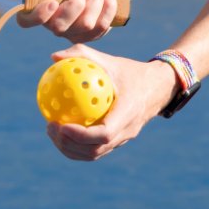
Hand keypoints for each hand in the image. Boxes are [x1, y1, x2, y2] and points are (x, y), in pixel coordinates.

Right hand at [17, 0, 126, 42]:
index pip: (26, 21)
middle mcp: (54, 25)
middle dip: (75, 4)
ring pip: (84, 25)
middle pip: (59, 27)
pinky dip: (107, 5)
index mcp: (41, 8)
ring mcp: (72, 33)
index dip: (37, 16)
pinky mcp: (91, 36)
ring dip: (95, 0)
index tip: (52, 1)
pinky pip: (101, 26)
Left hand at [45, 44, 179, 160]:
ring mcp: (123, 139)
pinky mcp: (118, 141)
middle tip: (50, 127)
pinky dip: (76, 145)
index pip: (104, 134)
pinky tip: (60, 130)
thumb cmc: (130, 71)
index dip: (81, 135)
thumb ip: (82, 55)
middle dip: (69, 144)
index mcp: (128, 113)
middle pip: (95, 150)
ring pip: (94, 154)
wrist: (158, 87)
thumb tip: (53, 57)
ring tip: (51, 131)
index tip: (61, 125)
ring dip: (70, 148)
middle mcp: (127, 131)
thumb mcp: (109, 60)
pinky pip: (95, 149)